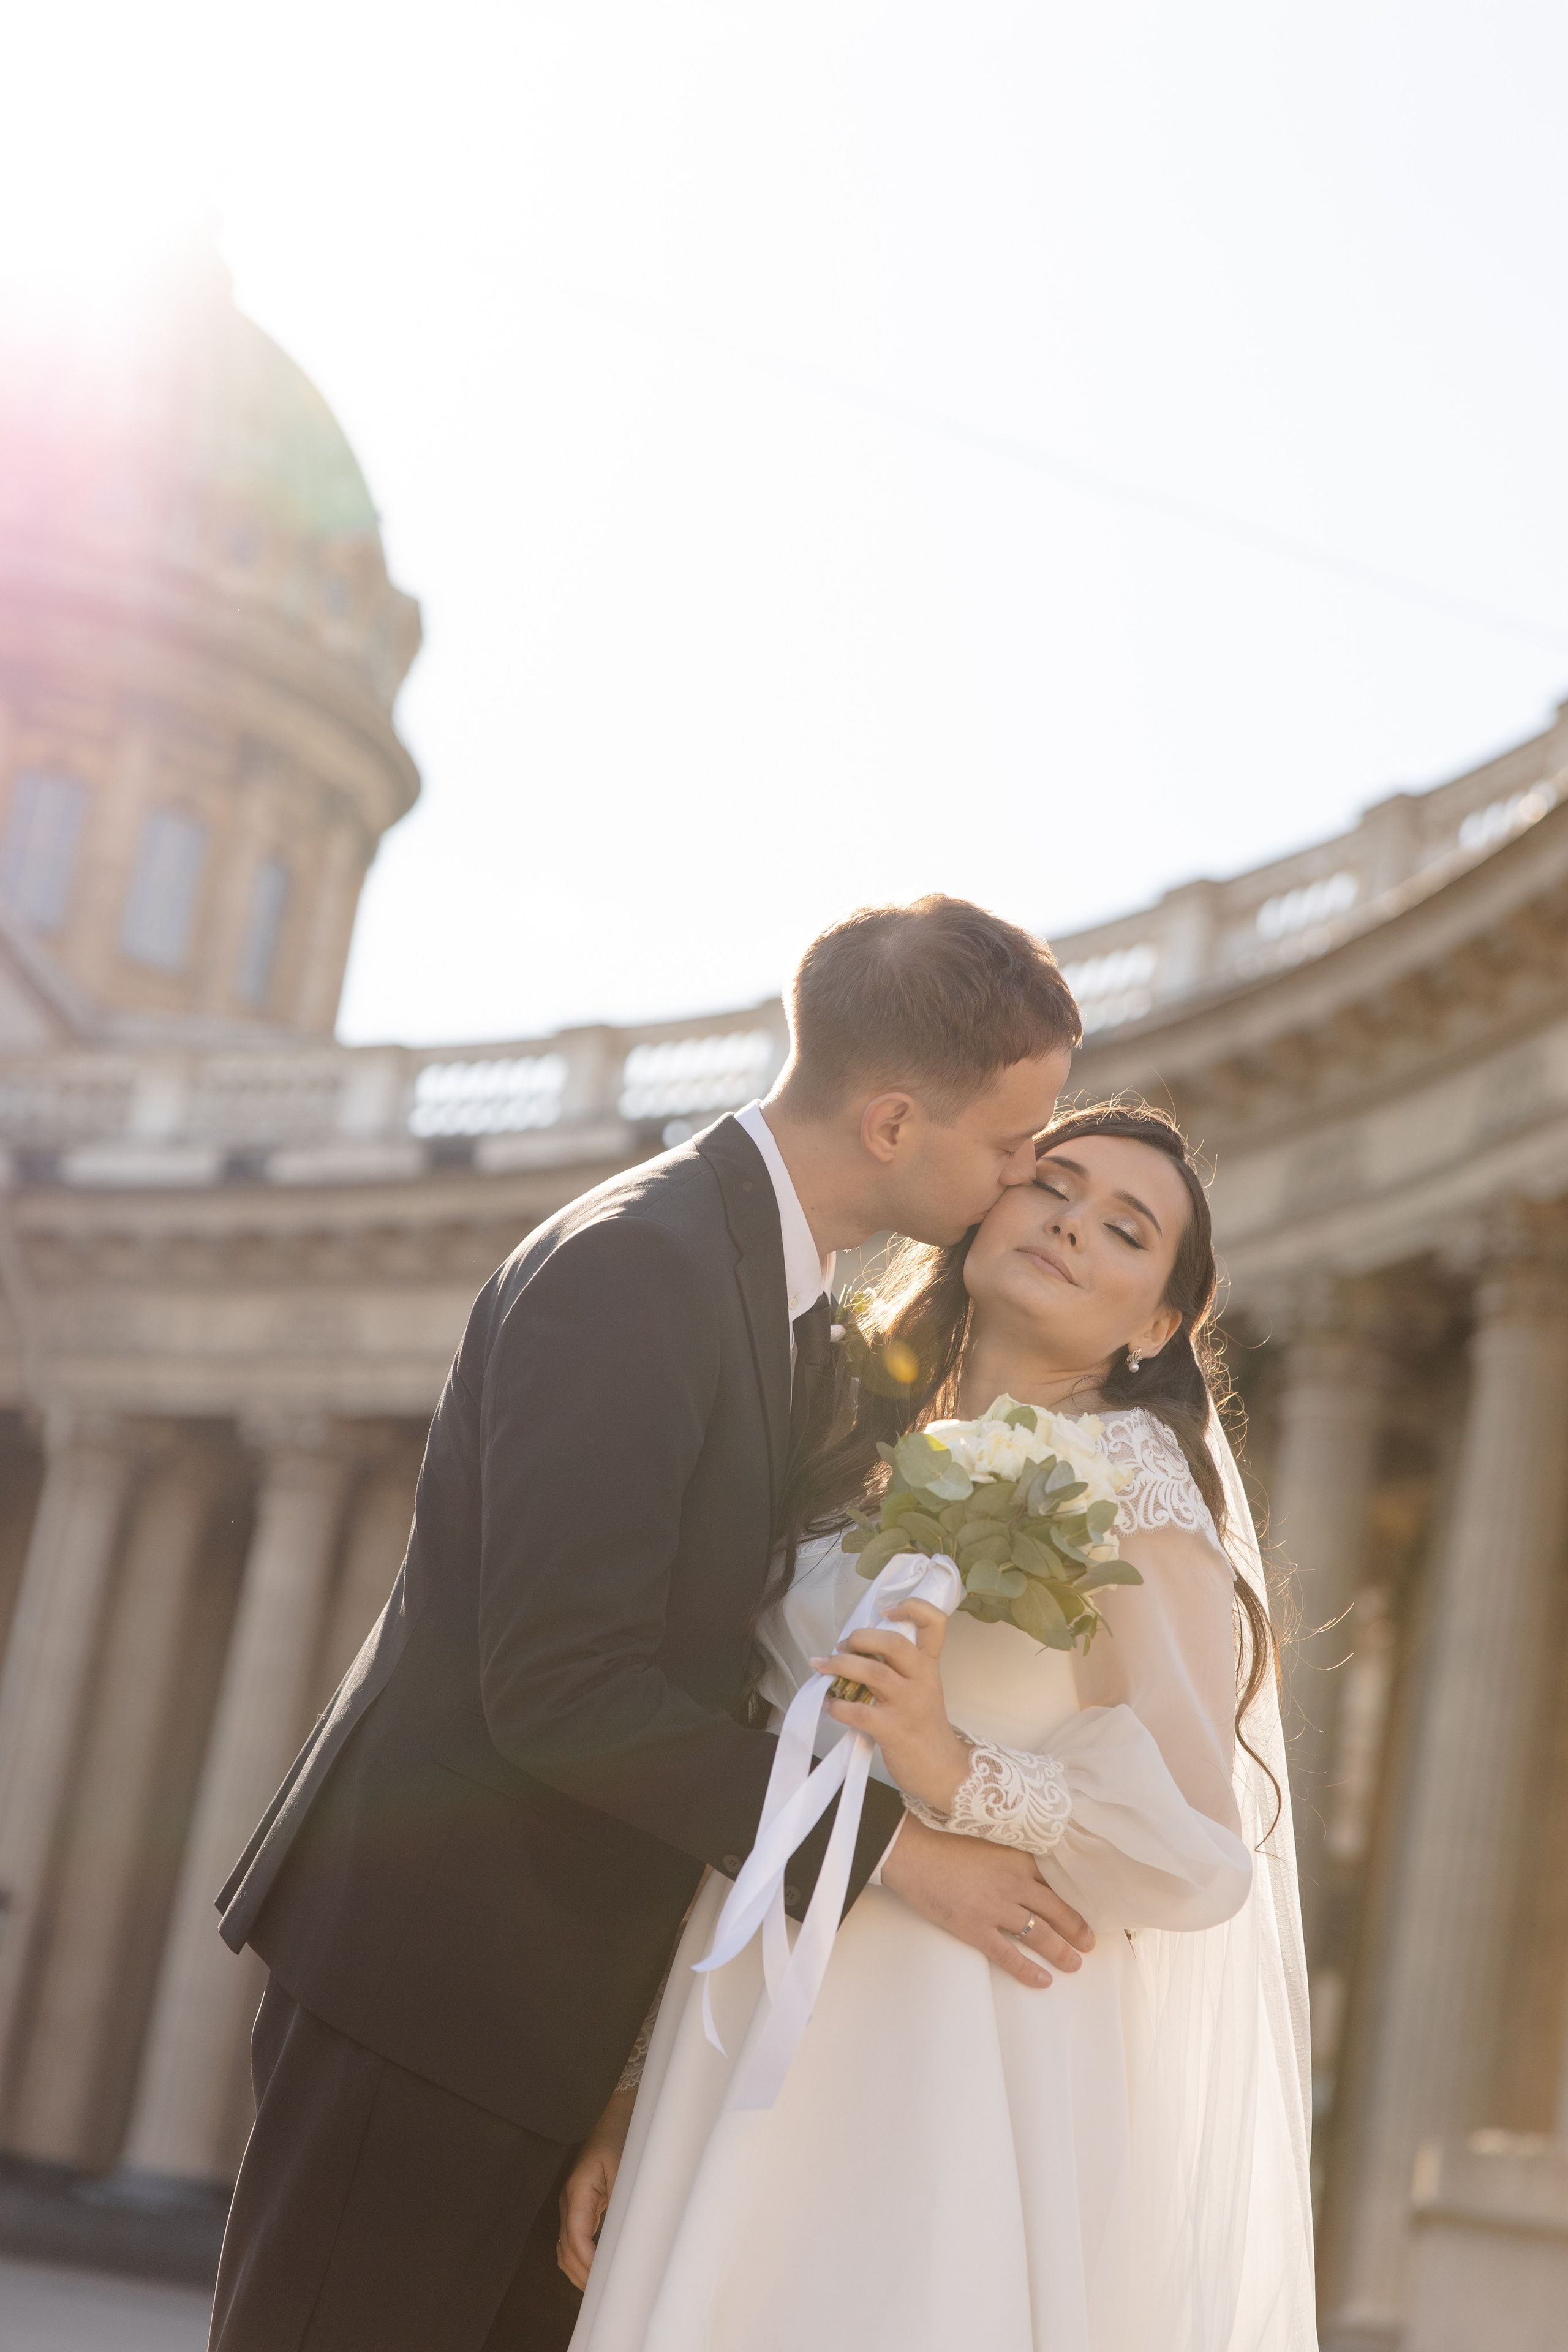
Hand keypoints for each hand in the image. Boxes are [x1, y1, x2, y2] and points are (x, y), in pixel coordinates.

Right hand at [557, 2085, 634, 2288]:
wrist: (612, 2118)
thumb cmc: (620, 2139)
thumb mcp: (625, 2166)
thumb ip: (622, 2199)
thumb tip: (626, 2234)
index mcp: (579, 2189)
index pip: (575, 2234)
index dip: (586, 2259)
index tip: (601, 2276)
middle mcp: (569, 2200)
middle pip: (566, 2248)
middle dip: (582, 2272)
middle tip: (604, 2290)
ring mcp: (570, 2204)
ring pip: (564, 2248)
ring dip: (577, 2269)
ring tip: (598, 2287)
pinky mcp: (577, 2207)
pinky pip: (570, 2239)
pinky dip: (577, 2258)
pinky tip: (593, 2270)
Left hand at [814, 1598, 970, 1812]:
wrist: (944, 1772)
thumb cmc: (924, 1728)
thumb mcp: (921, 1690)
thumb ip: (896, 1669)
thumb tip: (853, 1652)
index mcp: (929, 1666)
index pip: (934, 1623)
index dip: (912, 1607)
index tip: (886, 1610)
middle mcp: (922, 1680)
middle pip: (894, 1642)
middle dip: (860, 1637)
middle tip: (841, 1645)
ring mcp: (909, 1706)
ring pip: (873, 1672)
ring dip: (841, 1665)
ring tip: (823, 1667)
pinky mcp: (894, 1731)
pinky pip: (859, 1712)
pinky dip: (837, 1706)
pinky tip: (829, 1705)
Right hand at [878, 1811, 1094, 1987]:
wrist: (911, 1850)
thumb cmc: (943, 1839)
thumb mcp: (985, 1837)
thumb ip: (1009, 1852)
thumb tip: (1026, 1866)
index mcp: (1017, 1858)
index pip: (1055, 1881)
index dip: (1073, 1897)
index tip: (1087, 1908)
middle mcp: (1013, 1883)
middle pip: (1055, 1909)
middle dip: (1076, 1928)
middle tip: (1090, 1942)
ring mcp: (995, 1908)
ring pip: (1039, 1934)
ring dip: (1060, 1951)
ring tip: (1074, 1963)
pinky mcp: (975, 1928)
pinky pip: (1008, 1955)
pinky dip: (1028, 1970)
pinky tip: (1043, 1980)